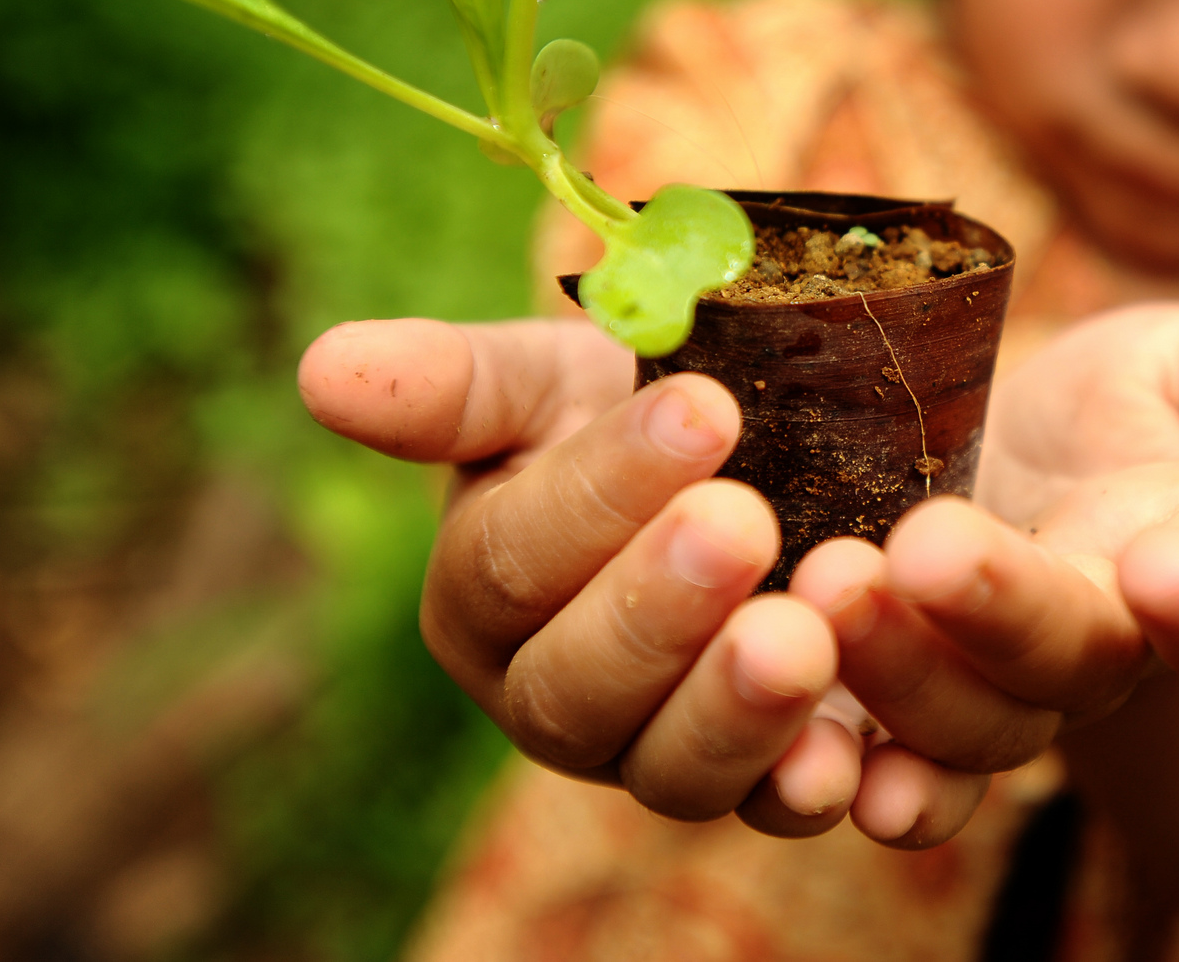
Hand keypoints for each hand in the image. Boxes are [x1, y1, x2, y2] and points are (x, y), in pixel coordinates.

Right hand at [296, 317, 858, 833]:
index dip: (601, 491)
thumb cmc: (644, 407)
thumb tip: (322, 368)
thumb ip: (455, 384)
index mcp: (484, 601)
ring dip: (736, 710)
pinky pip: (782, 809)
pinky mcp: (775, 781)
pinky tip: (856, 751)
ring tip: (805, 634)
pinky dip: (816, 786)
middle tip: (741, 522)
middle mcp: (558, 703)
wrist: (782, 454)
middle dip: (656, 608)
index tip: (703, 408)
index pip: (513, 561)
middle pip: (575, 691)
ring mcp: (664, 756)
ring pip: (672, 773)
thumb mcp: (558, 377)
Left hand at [786, 303, 1178, 842]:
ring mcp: (1000, 700)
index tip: (1176, 569)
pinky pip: (880, 770)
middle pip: (1067, 664)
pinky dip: (840, 772)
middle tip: (922, 547)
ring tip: (827, 588)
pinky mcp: (898, 717)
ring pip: (963, 726)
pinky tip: (803, 752)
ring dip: (898, 674)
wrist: (1020, 469)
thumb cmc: (1122, 412)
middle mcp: (1104, 656)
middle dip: (998, 613)